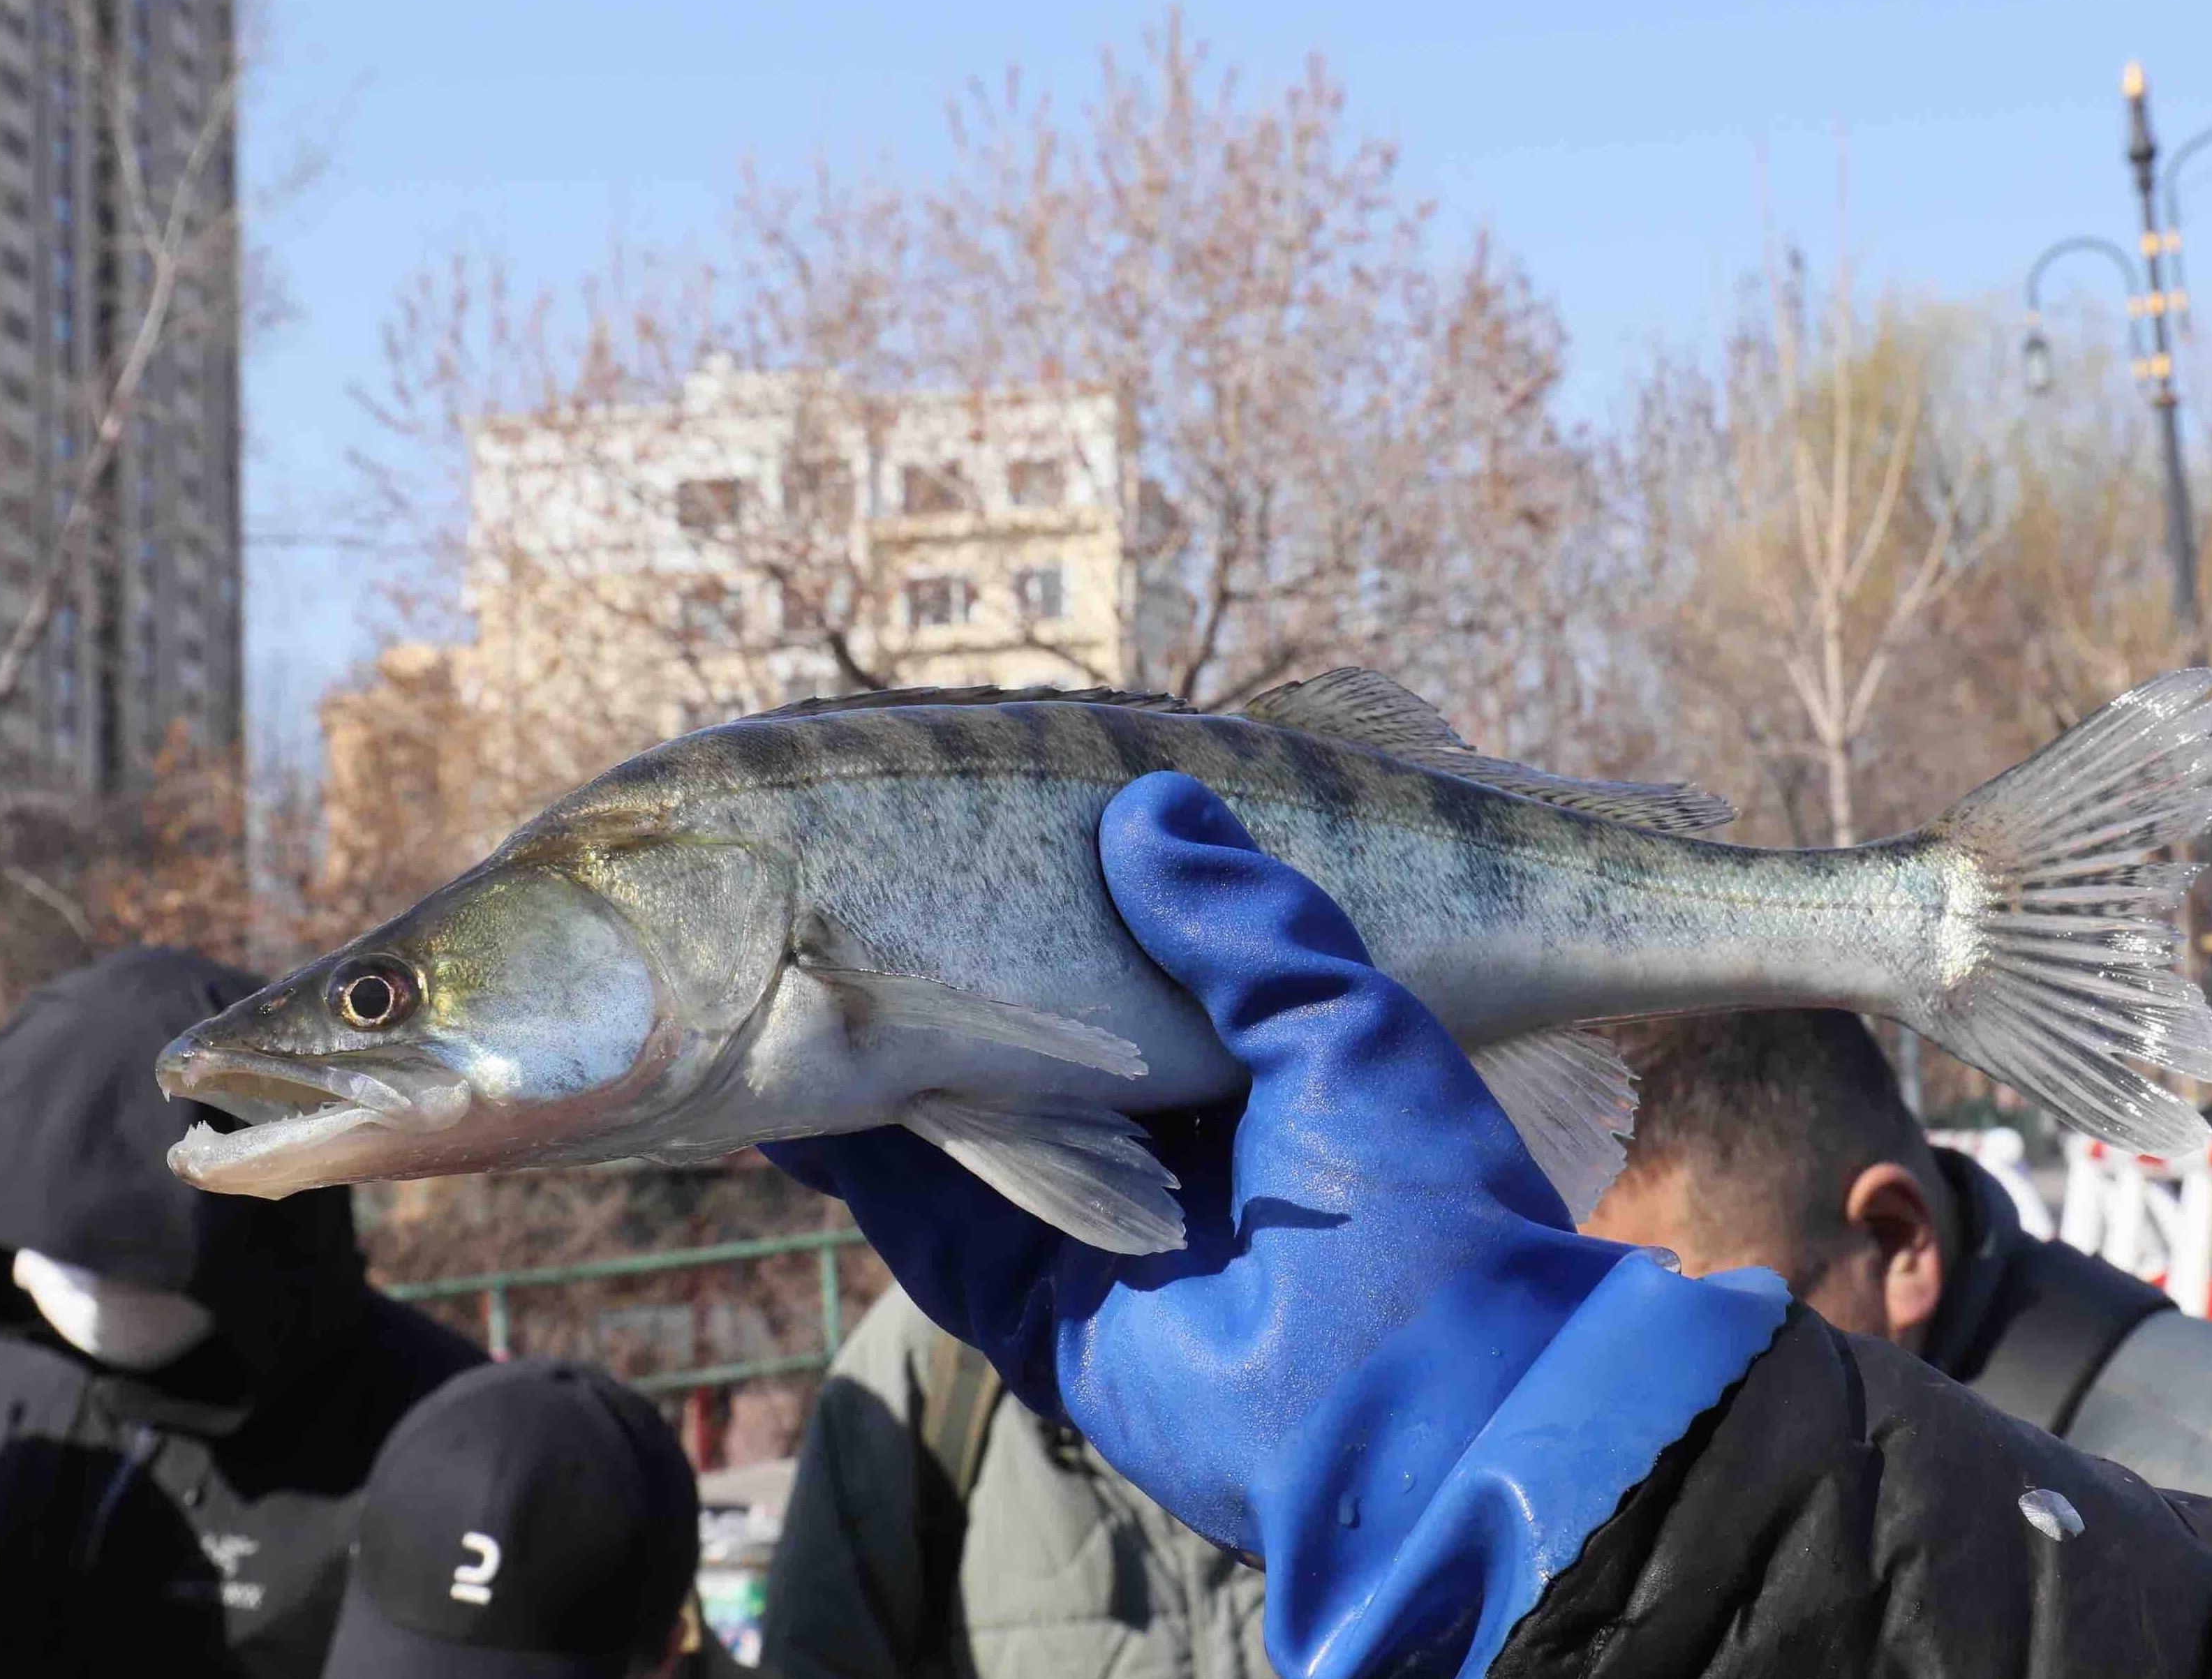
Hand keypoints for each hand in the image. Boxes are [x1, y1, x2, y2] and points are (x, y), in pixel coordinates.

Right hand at [766, 773, 1788, 1678]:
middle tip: (856, 899)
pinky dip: (859, 1173)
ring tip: (782, 981)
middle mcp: (1182, 1149)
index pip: (1143, 969)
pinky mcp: (1048, 1318)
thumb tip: (1142, 802)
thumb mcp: (1349, 1014)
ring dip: (878, 1070)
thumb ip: (1243, 916)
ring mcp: (1107, 1237)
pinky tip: (791, 1109)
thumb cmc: (1419, 1198)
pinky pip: (933, 1234)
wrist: (1429, 1409)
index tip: (996, 838)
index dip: (1067, 908)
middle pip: (1037, 1044)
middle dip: (949, 982)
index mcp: (1275, 1070)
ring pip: (966, 1133)